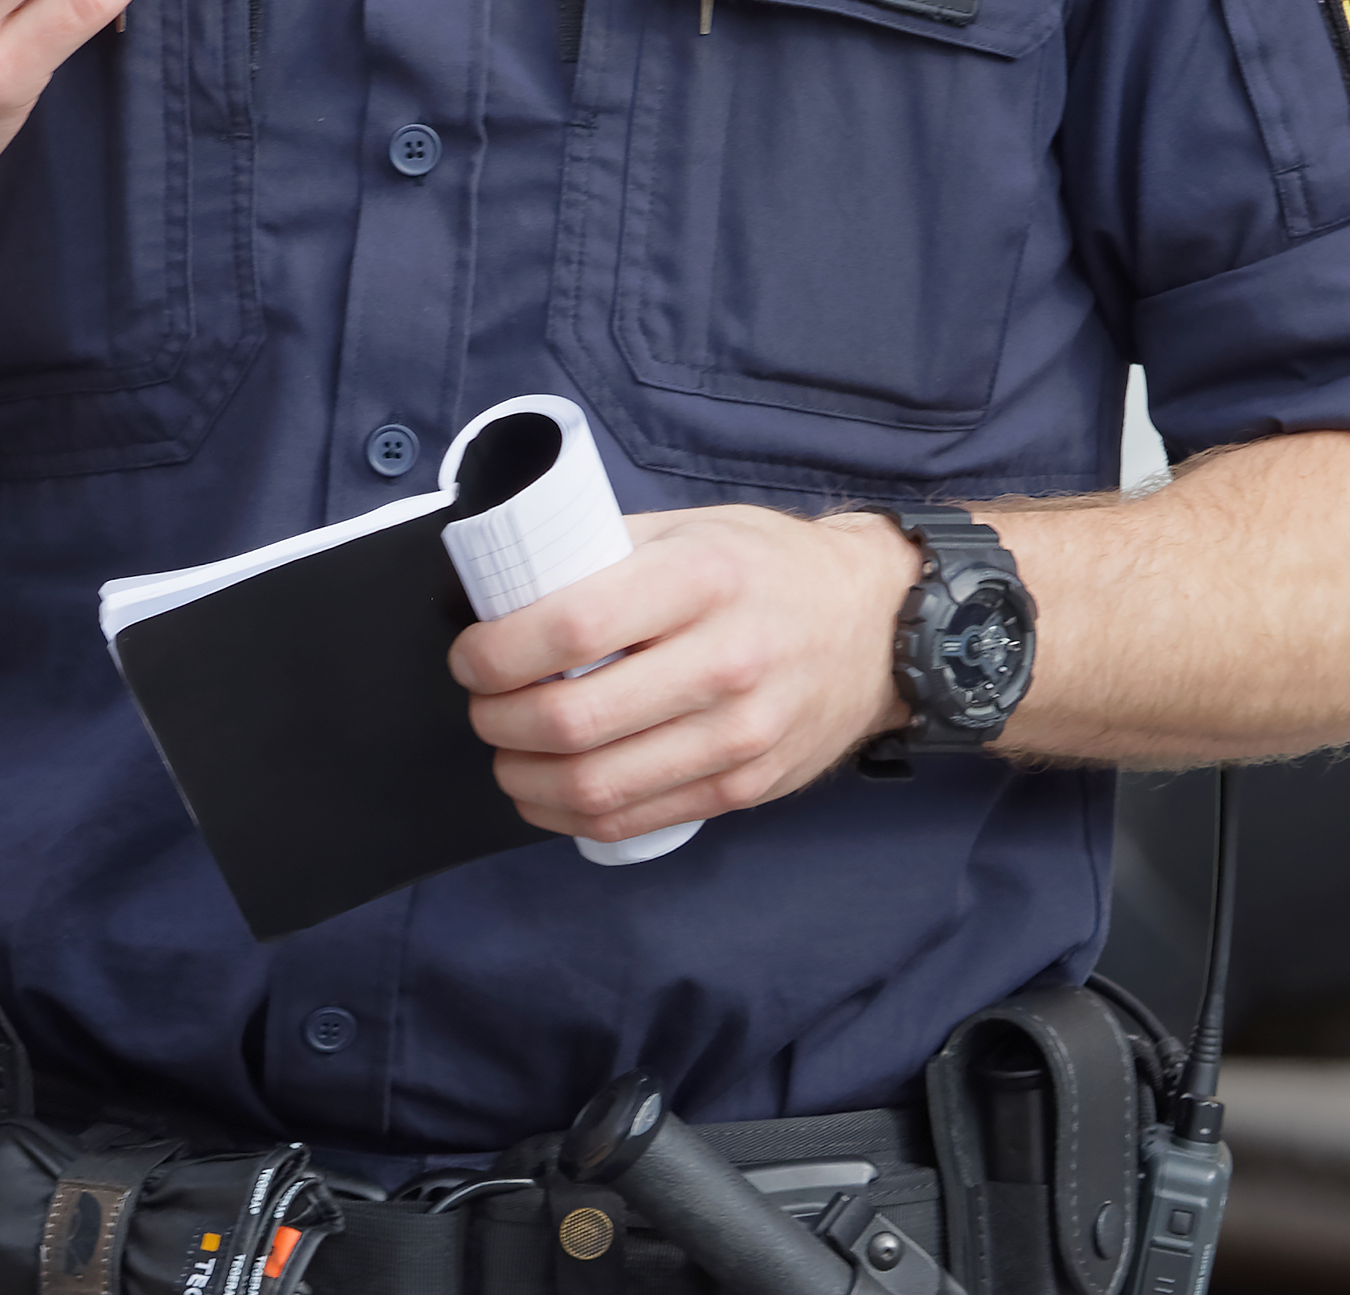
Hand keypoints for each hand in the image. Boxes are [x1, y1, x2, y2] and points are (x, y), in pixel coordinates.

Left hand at [449, 506, 916, 840]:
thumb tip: (504, 584)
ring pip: (597, 784)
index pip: (572, 627)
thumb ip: (603, 554)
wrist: (878, 625)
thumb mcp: (687, 530)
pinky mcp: (744, 786)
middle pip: (573, 718)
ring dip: (523, 776)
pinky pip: (636, 819)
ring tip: (504, 750)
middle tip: (481, 703)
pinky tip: (544, 791)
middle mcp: (724, 662)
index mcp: (700, 581)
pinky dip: (568, 815)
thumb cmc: (767, 568)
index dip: (498, 651)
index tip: (471, 654)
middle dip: (497, 719)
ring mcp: (739, 735)